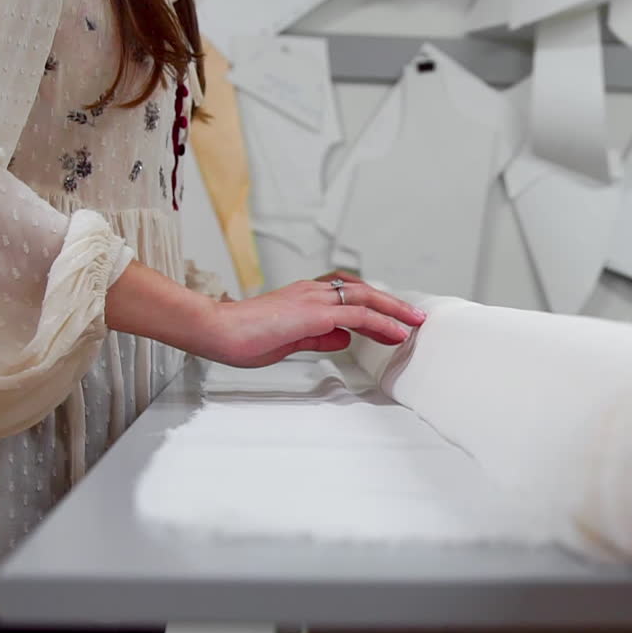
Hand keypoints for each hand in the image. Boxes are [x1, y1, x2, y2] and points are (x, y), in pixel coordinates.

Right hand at [202, 275, 425, 367]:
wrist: (216, 330)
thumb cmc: (242, 336)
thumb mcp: (289, 340)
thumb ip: (318, 338)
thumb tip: (343, 338)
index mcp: (305, 297)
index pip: (349, 296)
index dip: (375, 307)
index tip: (394, 320)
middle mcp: (313, 292)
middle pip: (364, 292)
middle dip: (393, 305)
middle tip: (416, 317)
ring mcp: (314, 300)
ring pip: (366, 299)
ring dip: (394, 311)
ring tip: (415, 324)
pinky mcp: (313, 314)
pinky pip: (356, 315)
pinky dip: (380, 323)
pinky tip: (396, 333)